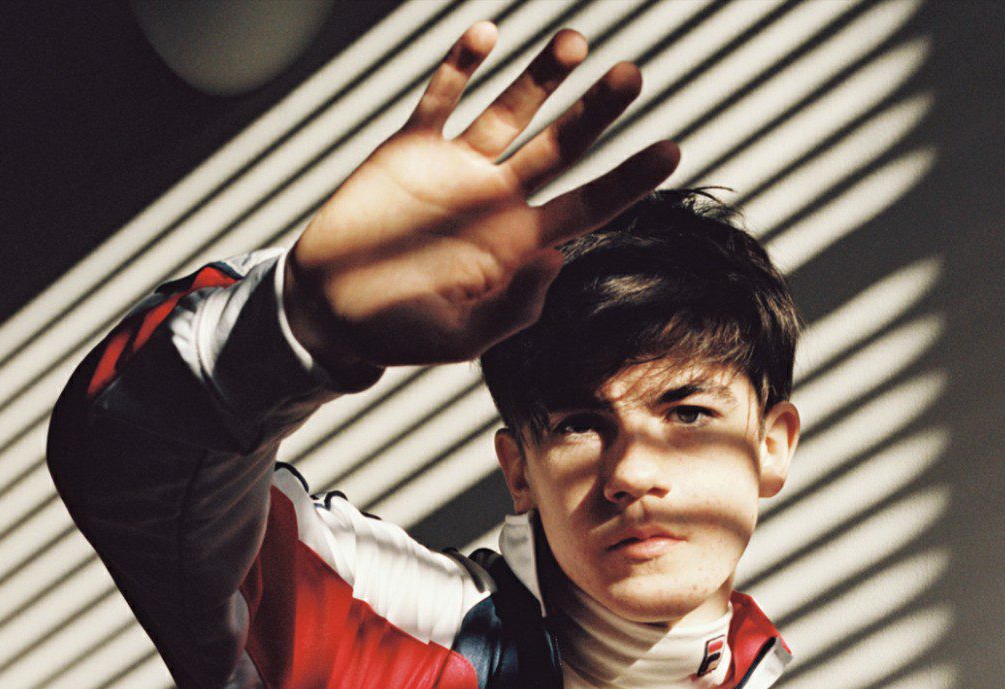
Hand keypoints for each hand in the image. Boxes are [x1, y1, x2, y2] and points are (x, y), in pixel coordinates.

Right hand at [281, 21, 679, 370]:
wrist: (332, 309)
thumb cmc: (400, 332)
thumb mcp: (461, 339)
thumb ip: (510, 312)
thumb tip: (555, 260)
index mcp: (520, 243)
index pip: (590, 205)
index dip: (630, 179)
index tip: (671, 150)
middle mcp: (497, 197)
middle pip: (562, 146)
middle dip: (597, 111)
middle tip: (632, 75)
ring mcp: (456, 167)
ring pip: (510, 112)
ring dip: (542, 77)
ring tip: (576, 43)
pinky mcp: (410, 148)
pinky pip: (440, 99)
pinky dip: (460, 66)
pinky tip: (486, 34)